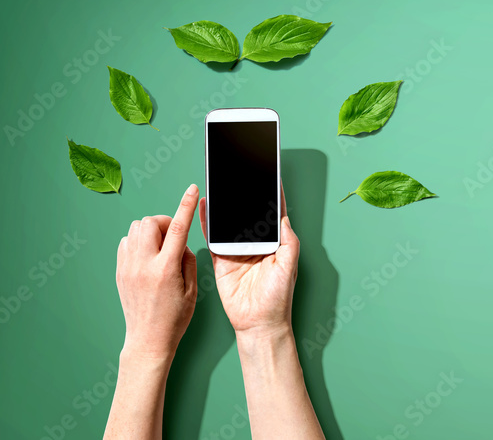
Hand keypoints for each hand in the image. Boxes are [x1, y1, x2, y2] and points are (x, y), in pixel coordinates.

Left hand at [115, 184, 199, 359]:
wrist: (148, 340)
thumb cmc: (174, 319)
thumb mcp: (192, 290)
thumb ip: (188, 260)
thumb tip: (180, 243)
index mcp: (165, 270)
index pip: (178, 228)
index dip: (187, 205)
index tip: (193, 190)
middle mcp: (143, 265)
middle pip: (151, 222)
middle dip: (165, 222)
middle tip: (174, 238)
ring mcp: (128, 267)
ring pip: (136, 228)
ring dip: (152, 231)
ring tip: (162, 248)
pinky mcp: (120, 271)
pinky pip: (127, 241)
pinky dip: (139, 241)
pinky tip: (149, 256)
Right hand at [199, 183, 299, 336]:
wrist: (258, 323)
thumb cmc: (278, 298)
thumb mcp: (288, 267)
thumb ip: (288, 241)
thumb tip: (284, 218)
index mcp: (275, 242)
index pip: (273, 212)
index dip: (271, 193)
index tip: (269, 171)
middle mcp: (255, 242)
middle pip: (249, 212)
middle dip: (245, 192)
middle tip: (240, 170)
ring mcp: (237, 249)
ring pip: (230, 220)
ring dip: (226, 203)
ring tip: (221, 181)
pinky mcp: (221, 258)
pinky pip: (212, 236)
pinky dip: (207, 221)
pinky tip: (204, 206)